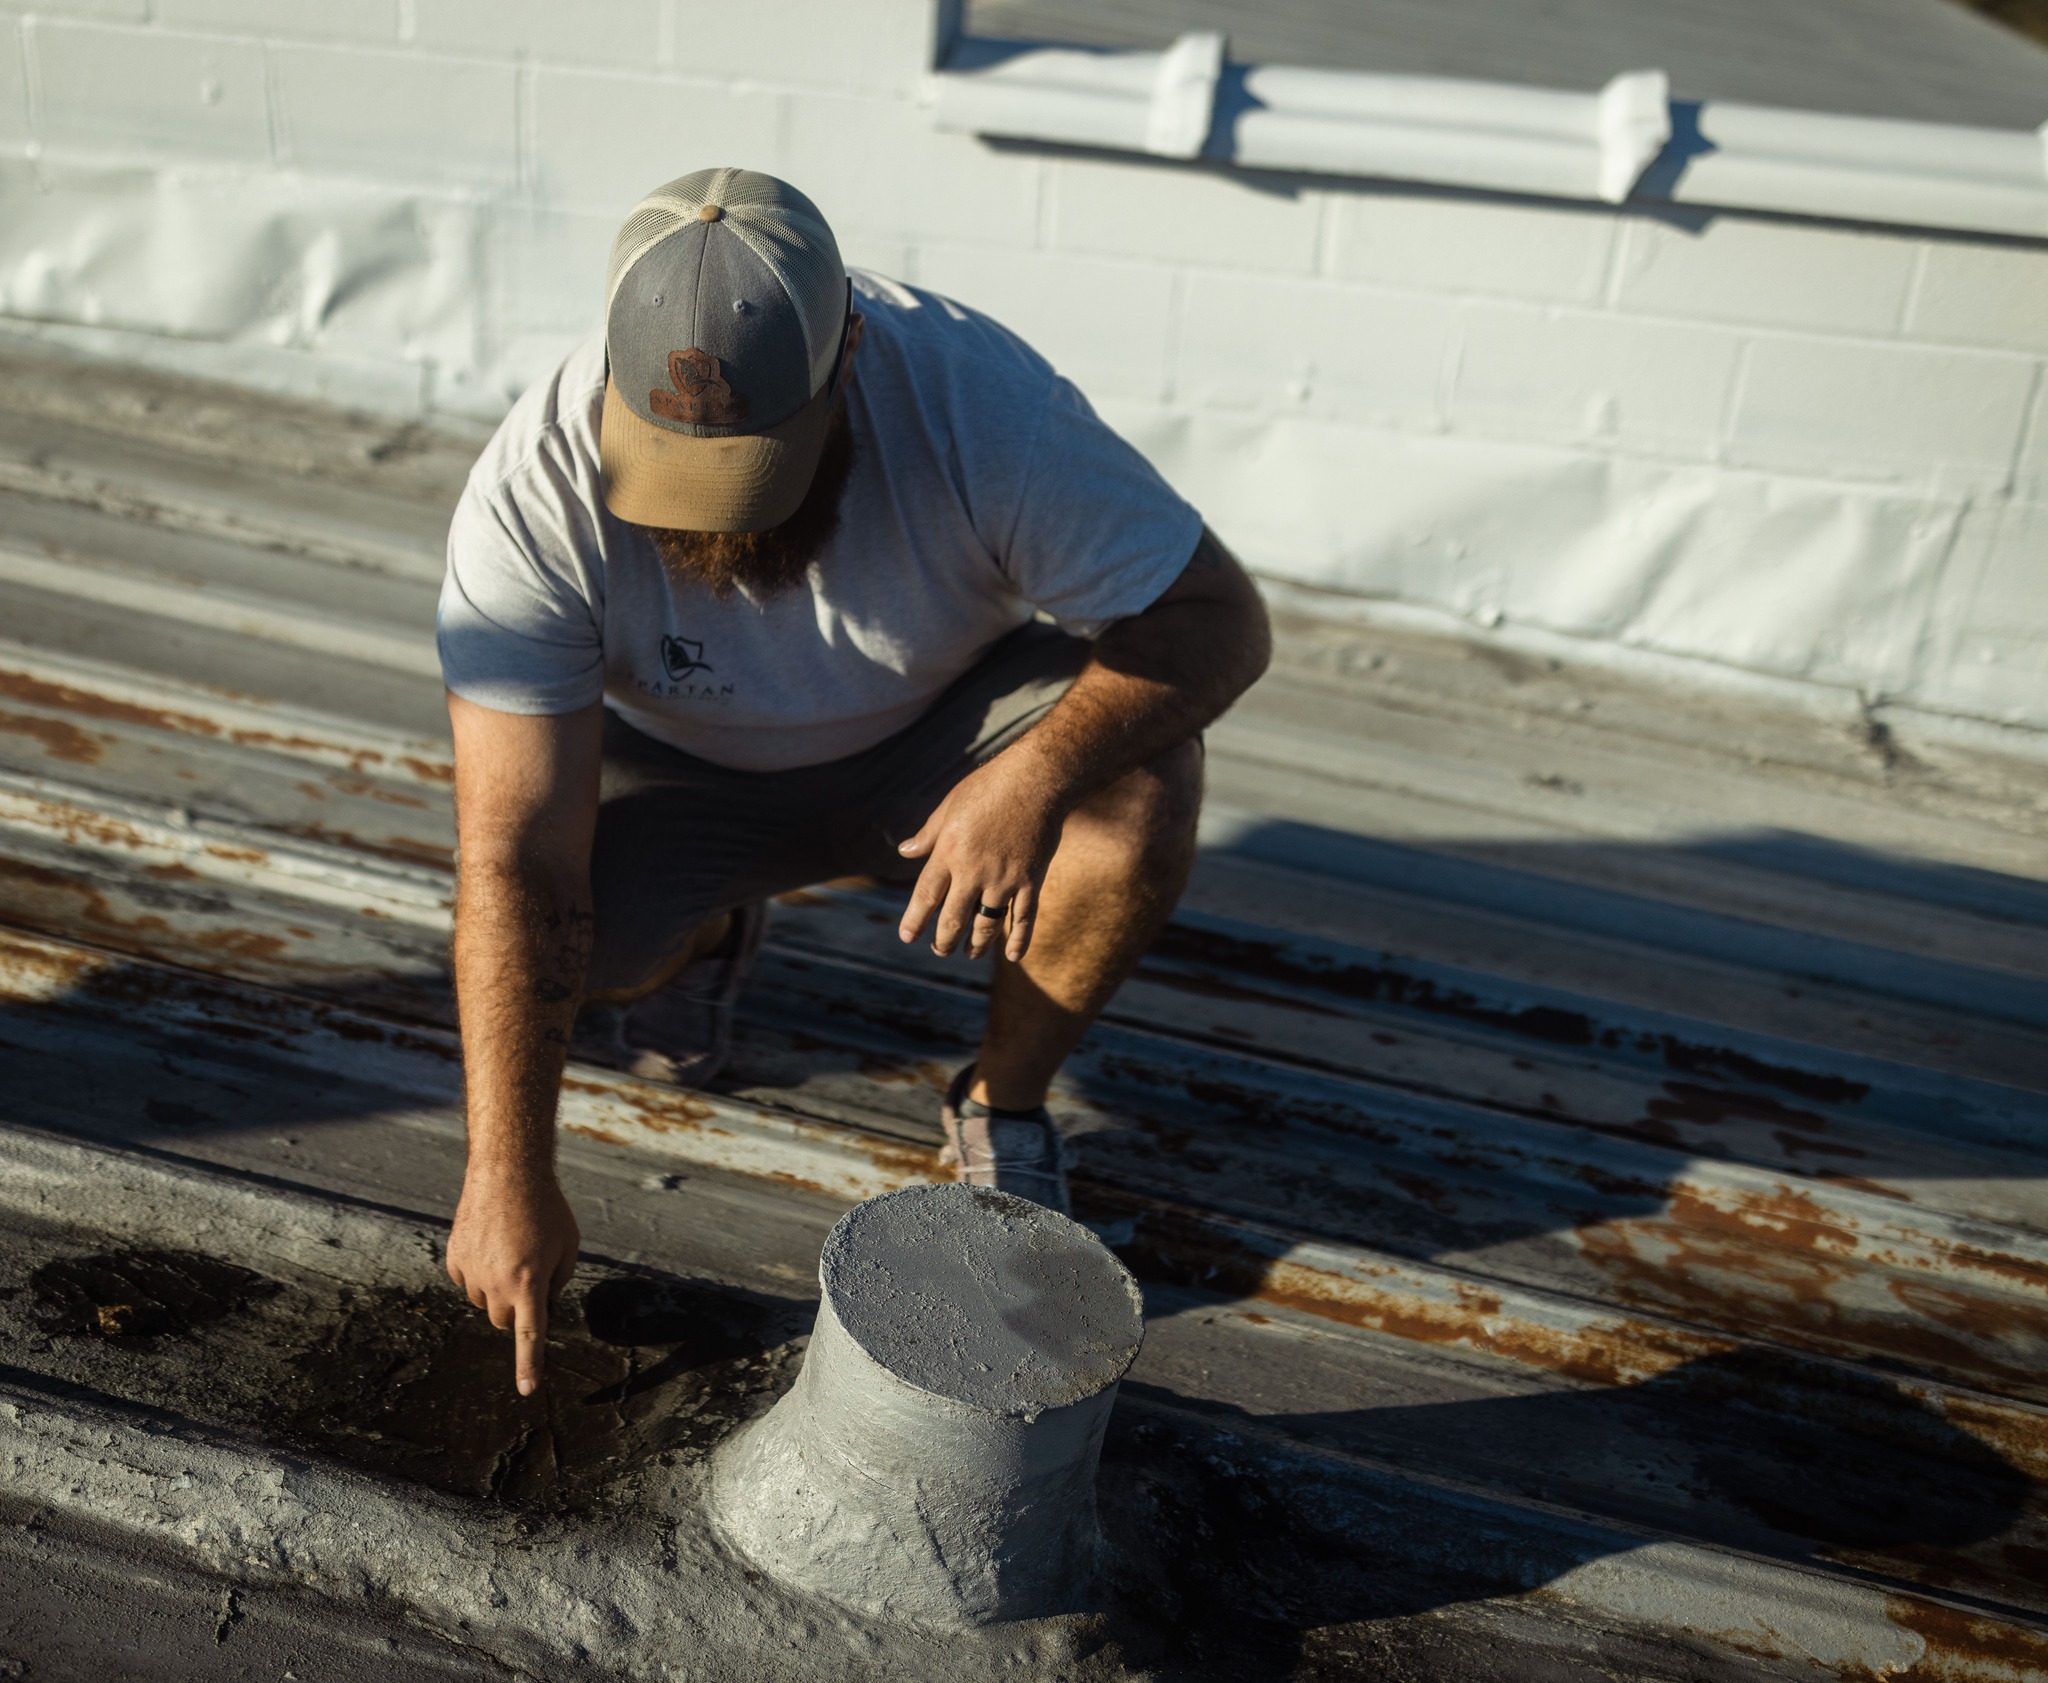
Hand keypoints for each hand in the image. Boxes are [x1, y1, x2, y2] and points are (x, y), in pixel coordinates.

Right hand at [446, 1168, 580, 1395]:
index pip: (529, 1334)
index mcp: (529, 1281)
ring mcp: (470, 1271)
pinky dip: (478, 1273)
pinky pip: (467, 1281)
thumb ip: (557, 1282)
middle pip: (504, 1321)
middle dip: (518, 1310)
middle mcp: (496, 1282)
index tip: (526, 1390)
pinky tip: (491, 1243)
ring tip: (512, 1251)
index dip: (529, 1364)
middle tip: (530, 1276)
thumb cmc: (547, 1208)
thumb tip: (541, 1307)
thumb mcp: (568, 1246)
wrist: (508, 1171)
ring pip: (484, 1302)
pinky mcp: (454, 1258)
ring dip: (498, 1290)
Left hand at [897, 750, 1065, 961]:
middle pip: (953, 919)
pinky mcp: (1031, 880)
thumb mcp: (949, 806)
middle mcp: (974, 871)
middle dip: (943, 941)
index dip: (915, 920)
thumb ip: (927, 835)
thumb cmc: (989, 787)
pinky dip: (1019, 940)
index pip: (926, 896)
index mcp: (949, 851)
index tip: (908, 937)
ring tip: (969, 953)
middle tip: (939, 950)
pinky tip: (1013, 956)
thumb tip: (903, 851)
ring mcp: (1005, 878)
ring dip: (975, 944)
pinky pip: (1024, 918)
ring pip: (987, 925)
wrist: (1036, 779)